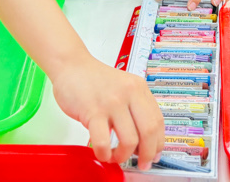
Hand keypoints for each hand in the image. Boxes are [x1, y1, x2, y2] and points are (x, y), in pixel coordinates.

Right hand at [50, 53, 163, 168]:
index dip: (158, 143)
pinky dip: (104, 154)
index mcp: (139, 88)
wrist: (71, 66)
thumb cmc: (95, 80)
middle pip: (149, 132)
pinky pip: (103, 142)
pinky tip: (102, 152)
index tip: (154, 154)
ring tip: (116, 157)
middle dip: (147, 154)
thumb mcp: (124, 87)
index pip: (158, 121)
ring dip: (123, 156)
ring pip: (129, 140)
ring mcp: (111, 102)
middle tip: (141, 164)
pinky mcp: (92, 111)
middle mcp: (128, 93)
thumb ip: (135, 109)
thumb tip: (144, 141)